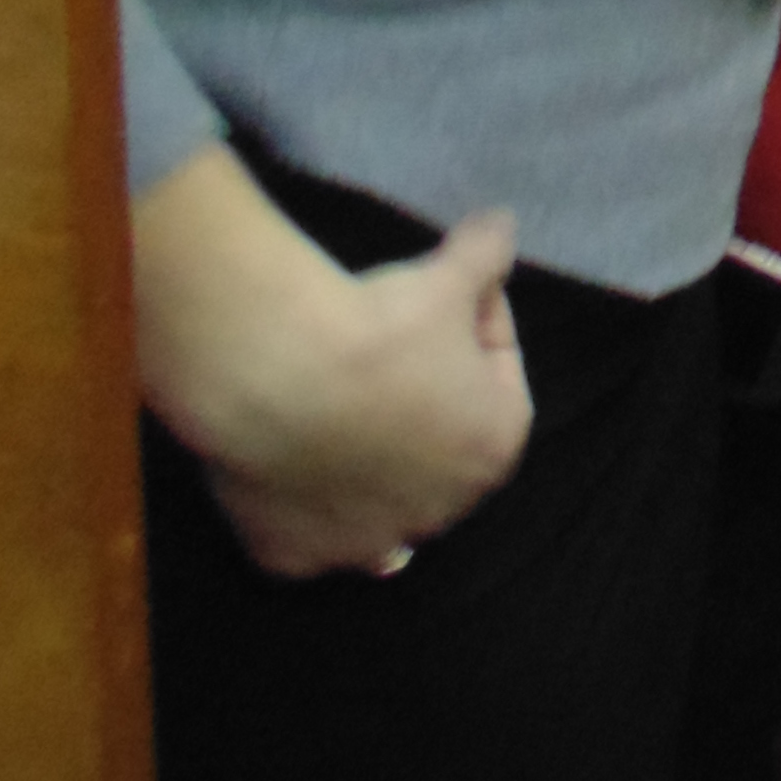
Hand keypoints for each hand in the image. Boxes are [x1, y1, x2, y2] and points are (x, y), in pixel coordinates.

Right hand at [134, 146, 530, 580]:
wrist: (276, 372)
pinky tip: (287, 464)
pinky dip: (297, 503)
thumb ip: (488, 252)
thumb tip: (503, 226)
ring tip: (345, 418)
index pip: (500, 379)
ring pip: (377, 511)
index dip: (476, 329)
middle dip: (426, 404)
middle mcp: (437, 514)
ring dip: (371, 474)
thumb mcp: (448, 273)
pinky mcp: (292, 555)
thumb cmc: (382, 328)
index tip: (442, 298)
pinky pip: (302, 532)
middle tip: (387, 351)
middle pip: (440, 450)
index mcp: (492, 449)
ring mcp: (361, 546)